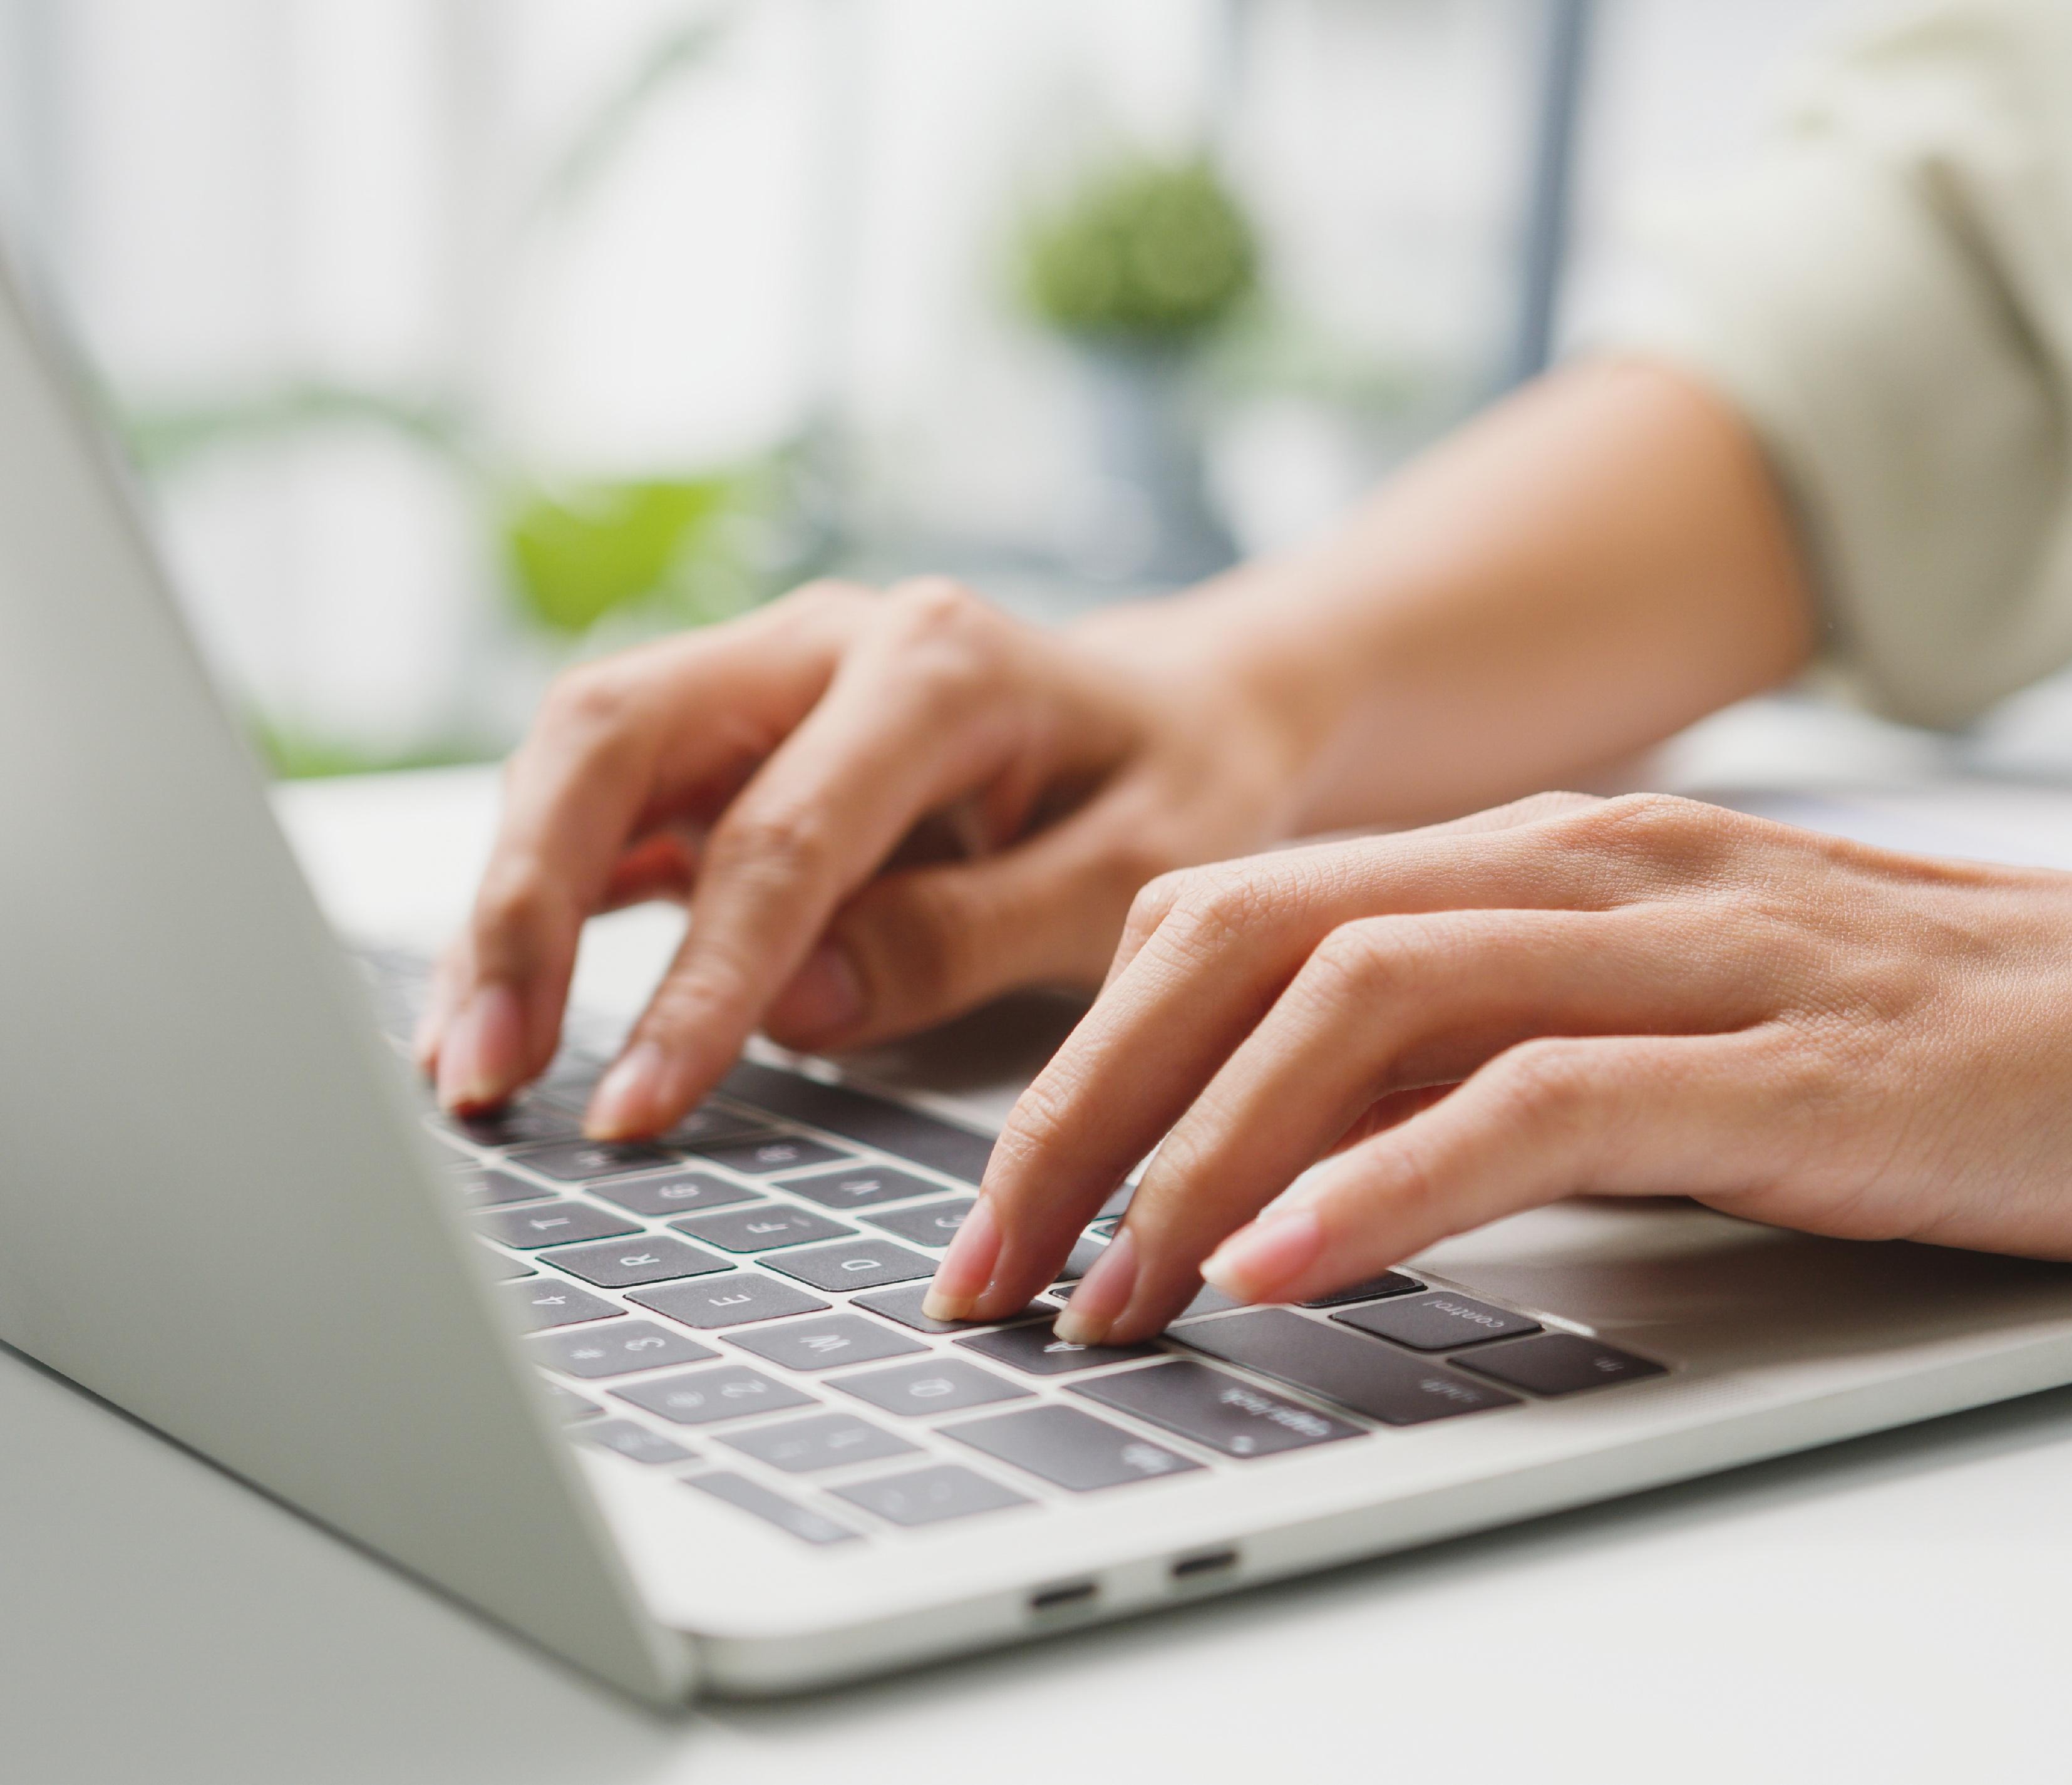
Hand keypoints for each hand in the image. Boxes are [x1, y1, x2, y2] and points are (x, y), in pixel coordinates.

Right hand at [418, 578, 1315, 1135]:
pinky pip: (602, 805)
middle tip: (484, 1073)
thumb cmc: (1174, 789)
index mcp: (934, 661)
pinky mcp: (728, 737)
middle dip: (527, 910)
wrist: (1182, 713)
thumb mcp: (1131, 873)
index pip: (782, 834)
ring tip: (462, 1064)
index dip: (701, 981)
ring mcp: (760, 677)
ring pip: (577, 762)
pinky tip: (494, 1014)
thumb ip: (967, 936)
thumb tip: (791, 1009)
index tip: (637, 1107)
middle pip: (614, 739)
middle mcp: (820, 643)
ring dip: (505, 909)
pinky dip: (539, 906)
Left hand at [926, 791, 2071, 1341]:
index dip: (1085, 1056)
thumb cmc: (1934, 1034)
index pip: (1238, 916)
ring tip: (1105, 1295)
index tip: (1005, 1206)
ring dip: (1201, 1158)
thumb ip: (1508, 1045)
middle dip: (1084, 1109)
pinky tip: (1284, 1268)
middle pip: (1247, 942)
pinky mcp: (1786, 1058)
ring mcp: (1685, 951)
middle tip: (991, 1272)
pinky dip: (1387, 1182)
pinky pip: (1534, 1100)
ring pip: (1359, 1004)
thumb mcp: (1674, 1012)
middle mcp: (1584, 873)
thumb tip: (1317, 1161)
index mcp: (1540, 858)